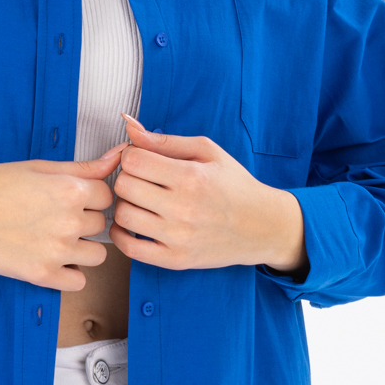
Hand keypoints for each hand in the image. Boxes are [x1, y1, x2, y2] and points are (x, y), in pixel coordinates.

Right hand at [0, 145, 126, 289]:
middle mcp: (70, 221)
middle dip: (83, 222)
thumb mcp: (39, 168)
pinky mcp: (42, 275)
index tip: (69, 200)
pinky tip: (51, 260)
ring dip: (81, 249)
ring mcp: (58, 251)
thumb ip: (84, 167)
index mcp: (71, 190)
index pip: (107, 197)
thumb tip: (120, 155)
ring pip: (97, 255)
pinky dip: (68, 273)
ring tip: (53, 240)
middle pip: (100, 226)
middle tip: (52, 218)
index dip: (89, 198)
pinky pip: (78, 281)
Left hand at [110, 115, 306, 273]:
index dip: (132, 156)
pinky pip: (129, 249)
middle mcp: (183, 208)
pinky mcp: (175, 259)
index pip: (132, 160)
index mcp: (191, 177)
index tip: (143, 160)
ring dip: (125, 205)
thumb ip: (164, 140)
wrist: (263, 226)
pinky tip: (131, 225)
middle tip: (142, 180)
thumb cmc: (234, 185)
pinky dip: (121, 236)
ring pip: (123, 216)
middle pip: (123, 186)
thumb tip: (128, 125)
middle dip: (128, 178)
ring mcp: (178, 237)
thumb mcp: (207, 152)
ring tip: (140, 202)